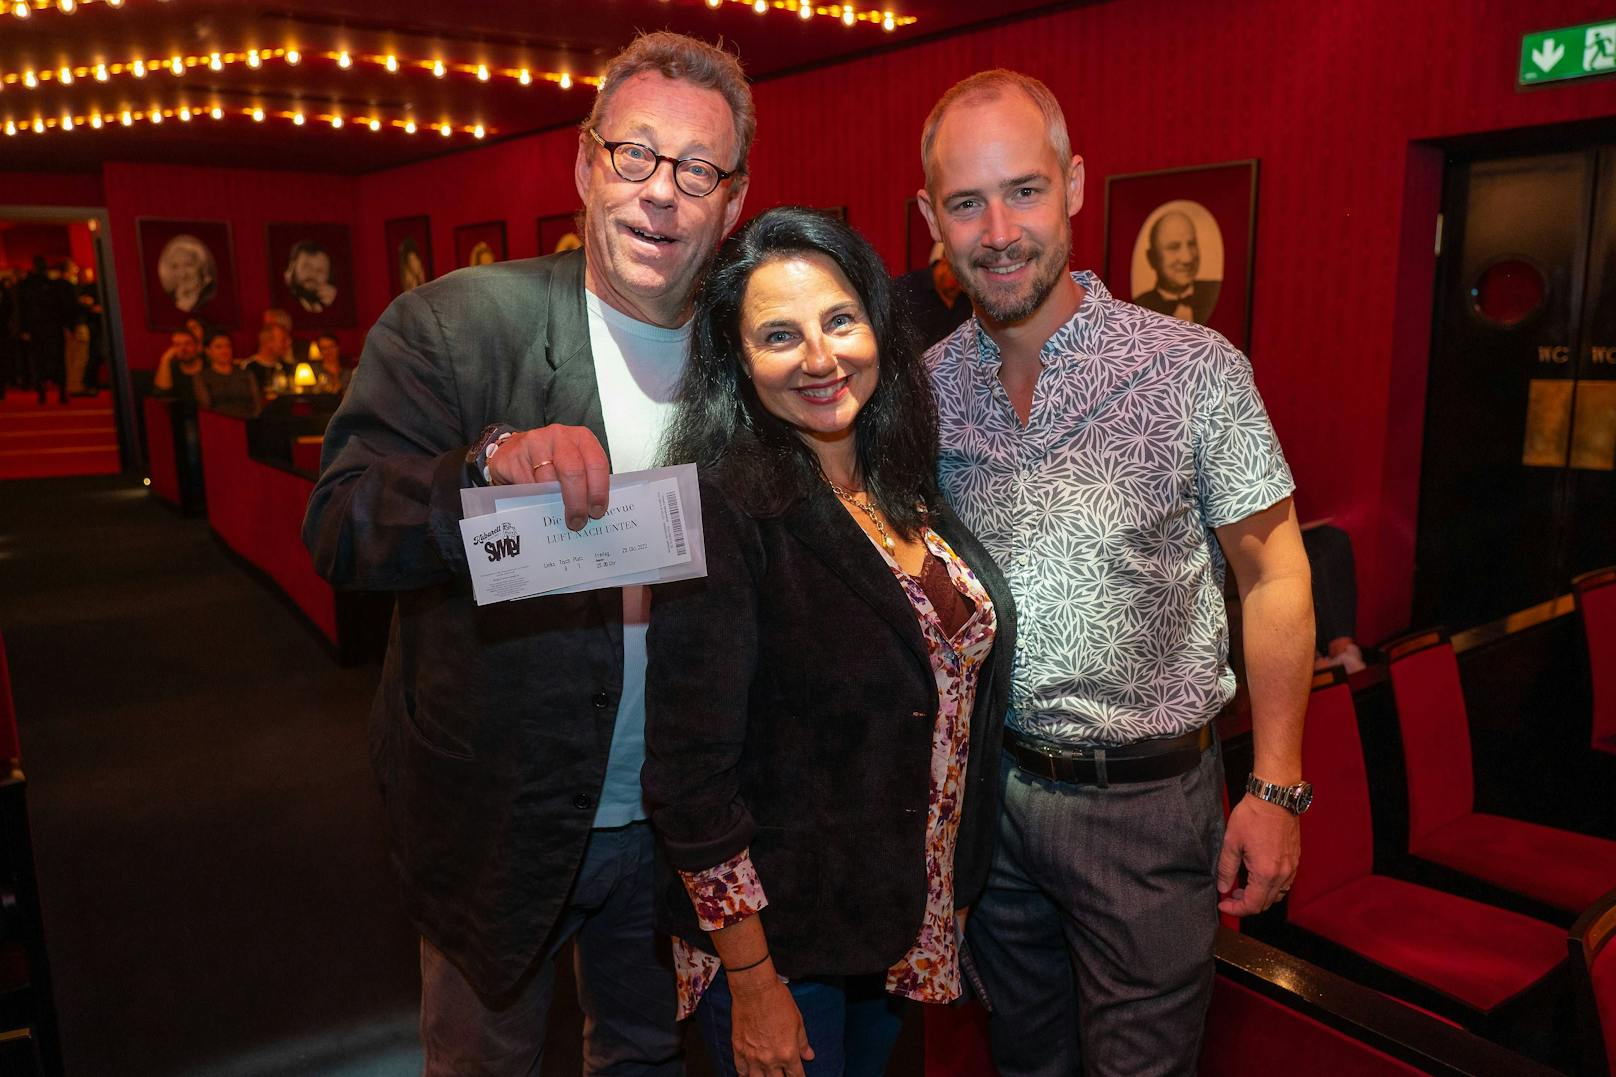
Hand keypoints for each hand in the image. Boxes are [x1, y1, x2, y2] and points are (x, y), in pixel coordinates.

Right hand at [486, 423, 609, 530]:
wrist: (514, 452)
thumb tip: (594, 510)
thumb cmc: (549, 460)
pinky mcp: (515, 455)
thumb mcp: (573, 463)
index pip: (597, 463)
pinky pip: (528, 484)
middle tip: (577, 520)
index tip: (597, 510)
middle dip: (578, 501)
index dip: (599, 491)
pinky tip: (539, 503)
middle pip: (574, 471)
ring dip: (555, 503)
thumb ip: (585, 480)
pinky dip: (535, 498)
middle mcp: (560, 436)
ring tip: (558, 516)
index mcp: (581, 438)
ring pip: (549, 480)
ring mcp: (536, 443)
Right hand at [729, 971, 813, 1076]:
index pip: (796, 1076)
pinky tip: (749, 1073)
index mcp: (788, 1053)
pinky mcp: (738, 1049)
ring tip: (767, 1076)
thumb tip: (809, 1056)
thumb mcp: (797, 1021)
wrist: (755, 989)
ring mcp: (752, 1056)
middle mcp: (770, 1059)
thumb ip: (802, 1042)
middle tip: (783, 1074)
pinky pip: (741, 1070)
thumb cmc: (778, 1001)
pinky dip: (746, 1074)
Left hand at [1216, 795, 1300, 914]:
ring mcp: (1291, 868)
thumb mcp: (1232, 842)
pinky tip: (1258, 877)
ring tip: (1243, 887)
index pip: (1252, 904)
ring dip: (1260, 897)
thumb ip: (1226, 869)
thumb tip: (1224, 888)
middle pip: (1265, 904)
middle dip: (1245, 904)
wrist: (1275, 798)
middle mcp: (1282, 875)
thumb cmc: (1252, 816)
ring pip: (1277, 896)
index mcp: (1265, 873)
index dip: (1235, 909)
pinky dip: (1271, 888)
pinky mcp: (1295, 860)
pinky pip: (1285, 884)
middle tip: (1230, 894)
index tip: (1223, 904)